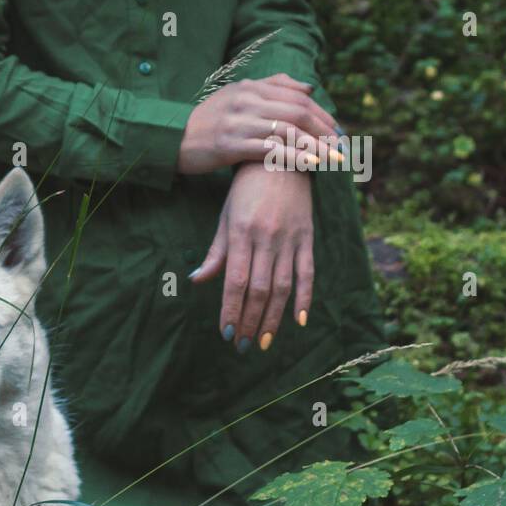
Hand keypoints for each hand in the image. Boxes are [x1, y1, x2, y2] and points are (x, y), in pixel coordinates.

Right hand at [177, 73, 342, 175]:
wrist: (170, 139)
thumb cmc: (207, 120)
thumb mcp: (236, 95)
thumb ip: (272, 86)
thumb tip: (308, 86)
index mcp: (250, 87)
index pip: (298, 96)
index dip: (322, 113)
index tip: (338, 130)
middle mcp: (246, 101)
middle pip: (297, 112)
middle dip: (324, 130)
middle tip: (342, 146)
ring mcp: (238, 122)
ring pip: (288, 130)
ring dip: (315, 145)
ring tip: (333, 158)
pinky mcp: (229, 144)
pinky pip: (270, 149)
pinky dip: (294, 156)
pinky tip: (310, 164)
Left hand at [189, 163, 313, 350]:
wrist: (280, 159)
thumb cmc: (245, 191)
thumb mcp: (226, 218)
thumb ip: (216, 252)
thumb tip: (197, 280)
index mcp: (240, 234)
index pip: (235, 281)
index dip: (231, 309)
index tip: (226, 333)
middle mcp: (266, 238)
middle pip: (259, 289)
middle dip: (250, 321)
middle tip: (243, 346)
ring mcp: (289, 239)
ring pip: (282, 286)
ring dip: (273, 318)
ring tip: (264, 342)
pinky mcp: (307, 237)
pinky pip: (308, 272)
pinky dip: (305, 297)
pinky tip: (299, 320)